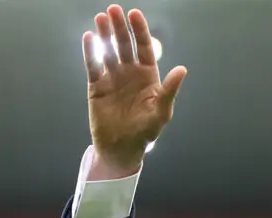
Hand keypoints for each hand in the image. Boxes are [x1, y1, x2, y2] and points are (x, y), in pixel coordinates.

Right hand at [82, 5, 186, 177]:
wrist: (122, 149)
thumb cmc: (145, 132)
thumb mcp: (161, 112)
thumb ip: (169, 90)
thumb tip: (182, 69)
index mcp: (147, 76)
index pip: (144, 48)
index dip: (139, 31)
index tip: (135, 15)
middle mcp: (129, 73)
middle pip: (124, 45)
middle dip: (120, 28)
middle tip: (114, 10)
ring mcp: (112, 78)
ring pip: (108, 51)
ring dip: (105, 35)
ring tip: (101, 18)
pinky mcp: (96, 87)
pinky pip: (93, 66)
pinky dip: (90, 52)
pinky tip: (89, 38)